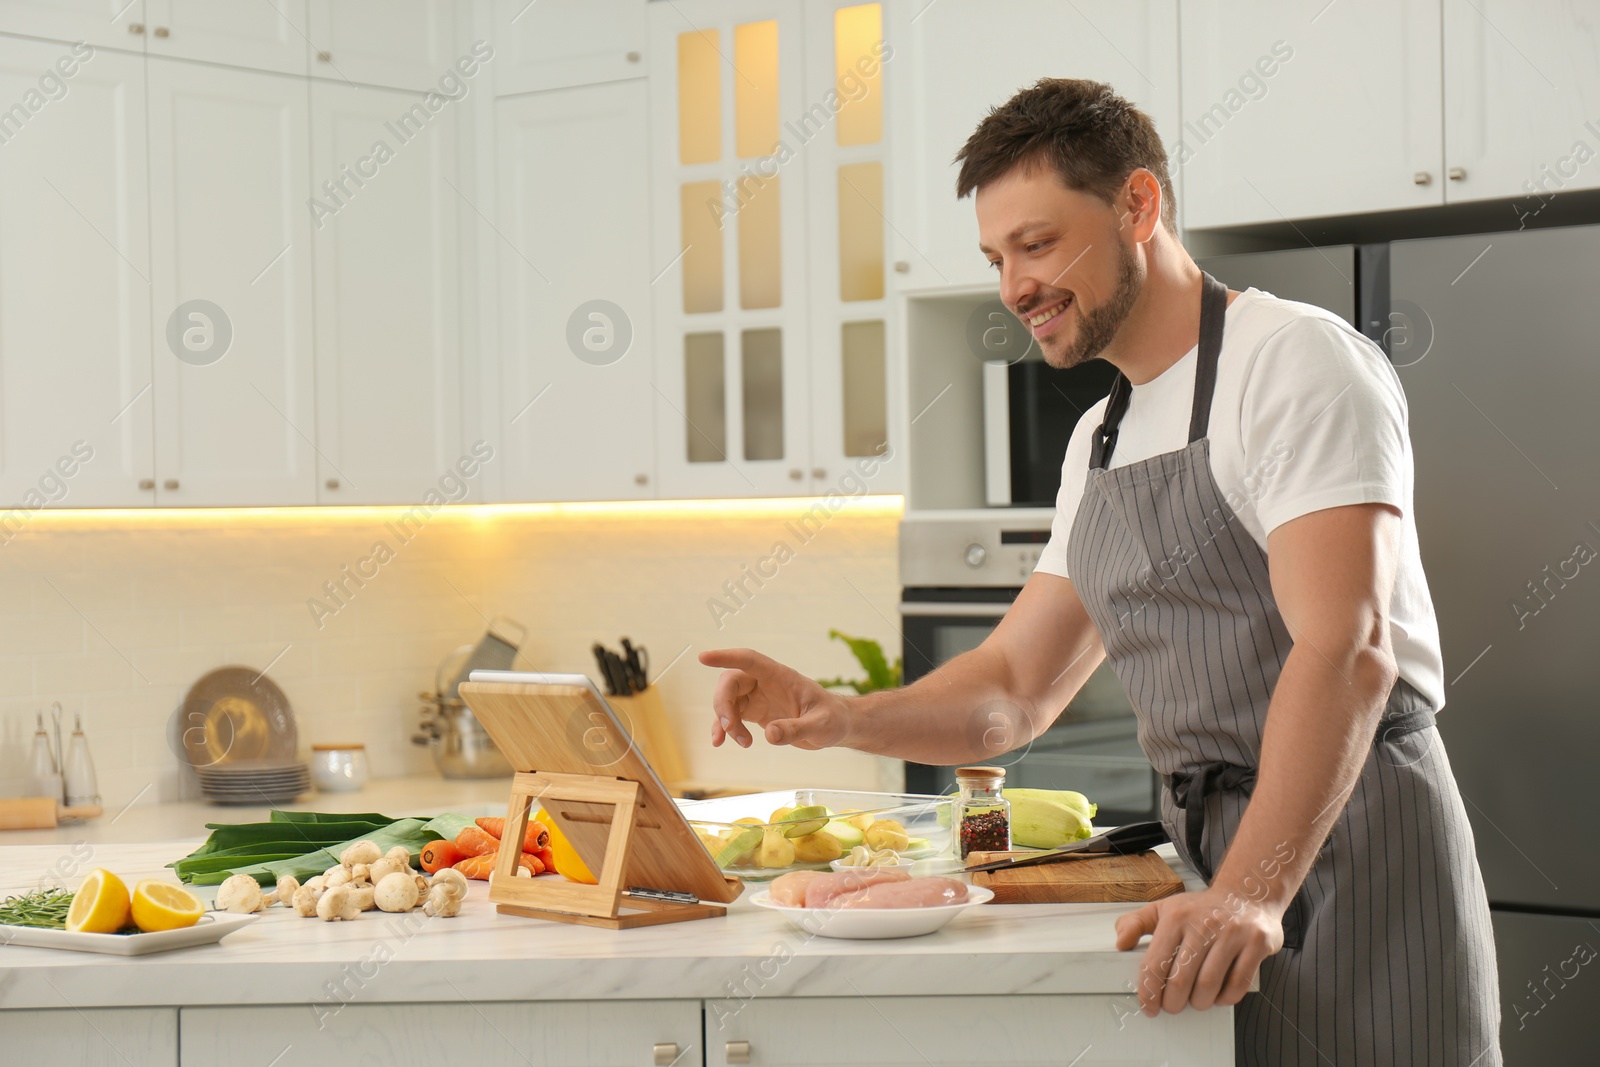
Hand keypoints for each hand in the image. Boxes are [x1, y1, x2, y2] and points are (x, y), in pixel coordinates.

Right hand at [699, 648, 851, 749]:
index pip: (749, 660)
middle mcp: (765, 683)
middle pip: (731, 682)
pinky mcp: (755, 712)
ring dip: (726, 722)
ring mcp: (758, 697)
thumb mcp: (820, 725)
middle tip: (730, 728)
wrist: (836, 727)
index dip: (727, 657)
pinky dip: (724, 729)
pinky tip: (722, 743)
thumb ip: (796, 729)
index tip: (703, 658)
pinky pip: (731, 716)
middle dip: (723, 704)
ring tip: (743, 743)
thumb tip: (769, 734)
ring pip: (727, 700)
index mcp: (780, 676)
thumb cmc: (833, 719)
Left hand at [1114, 887, 1284, 1014]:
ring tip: (1196, 1001)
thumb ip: (1137, 923)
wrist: (1248, 894)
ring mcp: (1232, 933)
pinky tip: (1219, 995)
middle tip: (1173, 1006)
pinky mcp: (1256, 943)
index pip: (1154, 964)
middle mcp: (1204, 924)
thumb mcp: (1165, 908)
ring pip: (1208, 986)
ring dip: (1199, 1003)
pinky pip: (1237, 984)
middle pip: (1181, 980)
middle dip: (1173, 1003)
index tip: (1149, 1006)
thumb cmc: (1202, 909)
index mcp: (1177, 916)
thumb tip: (1119, 942)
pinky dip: (1225, 998)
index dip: (1148, 992)